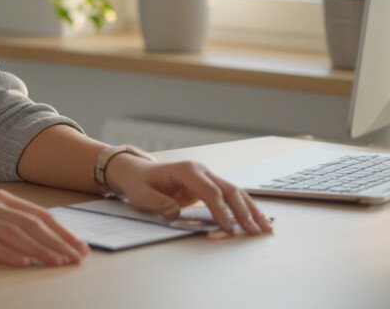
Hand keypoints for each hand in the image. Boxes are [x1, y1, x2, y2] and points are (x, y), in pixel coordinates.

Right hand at [0, 190, 89, 267]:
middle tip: (77, 257)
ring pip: (16, 234)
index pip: (38, 214)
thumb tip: (32, 245)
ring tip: (59, 263)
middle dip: (59, 241)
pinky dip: (9, 254)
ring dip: (41, 249)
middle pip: (32, 223)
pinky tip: (24, 263)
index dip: (62, 230)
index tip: (79, 246)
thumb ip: (3, 225)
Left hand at [105, 154, 273, 234]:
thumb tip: (176, 213)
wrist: (137, 172)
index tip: (230, 229)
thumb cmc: (139, 183)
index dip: (221, 211)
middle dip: (243, 212)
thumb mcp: (141, 195)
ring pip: (235, 192)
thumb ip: (158, 203)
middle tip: (256, 232)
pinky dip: (245, 207)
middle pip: (228, 190)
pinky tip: (259, 219)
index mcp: (185, 170)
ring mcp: (207, 176)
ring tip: (266, 228)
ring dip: (251, 210)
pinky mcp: (209, 185)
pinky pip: (231, 196)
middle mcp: (200, 170)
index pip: (209, 192)